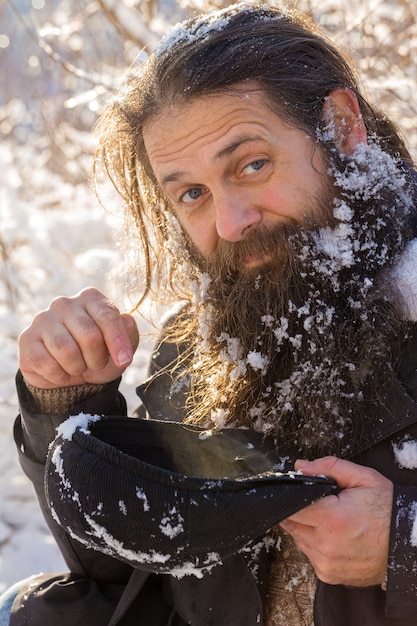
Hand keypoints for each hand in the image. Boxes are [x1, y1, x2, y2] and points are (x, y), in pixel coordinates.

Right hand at [18, 288, 138, 388]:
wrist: (71, 378)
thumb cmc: (99, 356)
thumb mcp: (121, 349)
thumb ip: (129, 334)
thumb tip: (127, 320)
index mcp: (91, 298)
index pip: (108, 316)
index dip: (118, 341)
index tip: (124, 361)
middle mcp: (65, 303)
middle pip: (89, 336)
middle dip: (97, 359)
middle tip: (95, 364)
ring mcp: (43, 319)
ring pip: (66, 350)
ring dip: (78, 368)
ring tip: (78, 367)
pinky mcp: (27, 338)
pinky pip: (47, 364)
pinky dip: (59, 376)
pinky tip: (60, 372)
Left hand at [279, 456, 392, 586]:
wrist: (407, 545)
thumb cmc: (387, 511)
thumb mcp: (364, 478)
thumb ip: (329, 467)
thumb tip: (301, 466)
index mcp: (332, 519)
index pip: (289, 508)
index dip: (289, 497)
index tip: (295, 492)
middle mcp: (326, 545)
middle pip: (291, 523)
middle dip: (299, 511)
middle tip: (319, 504)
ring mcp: (326, 563)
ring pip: (298, 539)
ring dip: (306, 527)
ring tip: (329, 520)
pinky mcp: (328, 575)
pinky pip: (309, 554)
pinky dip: (315, 544)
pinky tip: (332, 536)